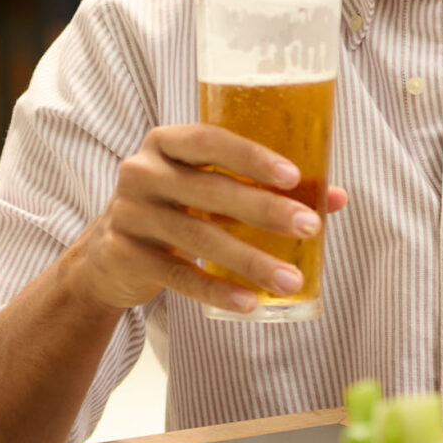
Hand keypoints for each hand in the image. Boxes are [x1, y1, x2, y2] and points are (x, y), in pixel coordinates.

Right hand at [73, 122, 347, 314]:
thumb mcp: (210, 189)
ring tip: (291, 280)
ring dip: (251, 260)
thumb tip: (335, 197)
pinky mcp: (125, 255)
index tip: (294, 175)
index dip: (252, 156)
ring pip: (199, 237)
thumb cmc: (176, 208)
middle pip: (211, 191)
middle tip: (310, 227)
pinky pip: (178, 275)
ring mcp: (130, 215)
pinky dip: (217, 290)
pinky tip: (250, 302)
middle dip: (265, 210)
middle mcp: (142, 173)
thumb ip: (265, 187)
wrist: (106, 254)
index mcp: (166, 143)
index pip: (209, 140)